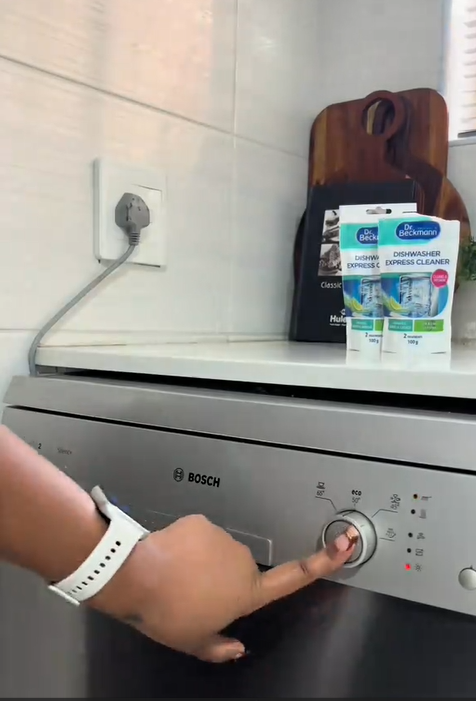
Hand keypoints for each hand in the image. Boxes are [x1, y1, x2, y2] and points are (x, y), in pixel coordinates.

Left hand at [92, 515, 357, 662]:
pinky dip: (189, 544)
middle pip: (240, 570)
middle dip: (223, 578)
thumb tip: (238, 648)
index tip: (346, 543)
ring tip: (178, 575)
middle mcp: (243, 561)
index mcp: (248, 591)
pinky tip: (170, 556)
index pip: (293, 577)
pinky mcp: (203, 522)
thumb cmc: (169, 614)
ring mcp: (223, 538)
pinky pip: (200, 536)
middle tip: (194, 591)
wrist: (139, 576)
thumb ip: (220, 647)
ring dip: (204, 561)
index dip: (324, 561)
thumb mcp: (193, 642)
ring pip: (219, 552)